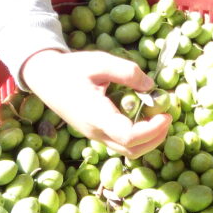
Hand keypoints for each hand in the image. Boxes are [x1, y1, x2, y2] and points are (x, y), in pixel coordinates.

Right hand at [21, 49, 170, 158]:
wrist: (45, 78)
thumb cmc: (71, 68)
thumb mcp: (99, 62)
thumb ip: (126, 72)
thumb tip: (150, 85)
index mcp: (95, 115)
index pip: (128, 136)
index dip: (152, 130)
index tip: (166, 114)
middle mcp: (95, 131)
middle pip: (132, 150)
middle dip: (156, 137)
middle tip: (168, 115)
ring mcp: (94, 135)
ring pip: (127, 151)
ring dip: (148, 140)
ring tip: (159, 116)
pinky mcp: (95, 132)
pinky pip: (120, 143)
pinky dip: (138, 137)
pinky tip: (144, 116)